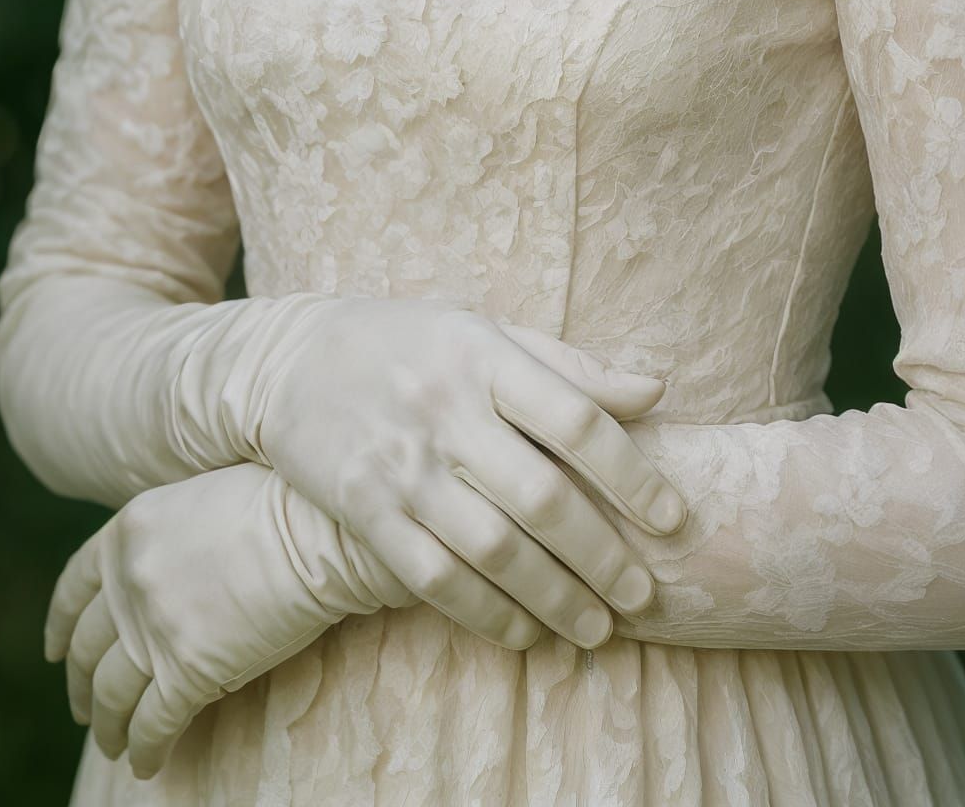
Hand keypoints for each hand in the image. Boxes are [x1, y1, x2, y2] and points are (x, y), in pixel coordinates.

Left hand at [44, 462, 415, 780]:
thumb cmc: (281, 502)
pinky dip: (145, 750)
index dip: (60, 624)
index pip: (74, 586)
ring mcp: (154, 627)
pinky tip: (149, 764)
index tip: (54, 650)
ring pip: (112, 695)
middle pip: (86, 648)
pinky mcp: (187, 671)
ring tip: (115, 746)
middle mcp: (130, 580)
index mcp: (128, 531)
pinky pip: (152, 725)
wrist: (319, 526)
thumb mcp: (200, 501)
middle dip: (81, 686)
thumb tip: (163, 575)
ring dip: (109, 728)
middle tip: (87, 709)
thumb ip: (166, 539)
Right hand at [251, 299, 686, 653]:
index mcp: (484, 355)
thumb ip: (569, 365)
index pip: (575, 418)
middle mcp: (446, 409)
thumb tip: (656, 390)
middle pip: (541, 497)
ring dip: (554, 598)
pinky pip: (434, 577)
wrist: (290, 362)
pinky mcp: (365, 509)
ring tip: (597, 629)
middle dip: (602, 556)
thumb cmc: (410, 343)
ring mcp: (402, 464)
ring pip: (493, 548)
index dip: (633, 474)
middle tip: (645, 597)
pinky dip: (486, 613)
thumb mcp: (484, 330)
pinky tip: (525, 632)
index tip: (674, 519)